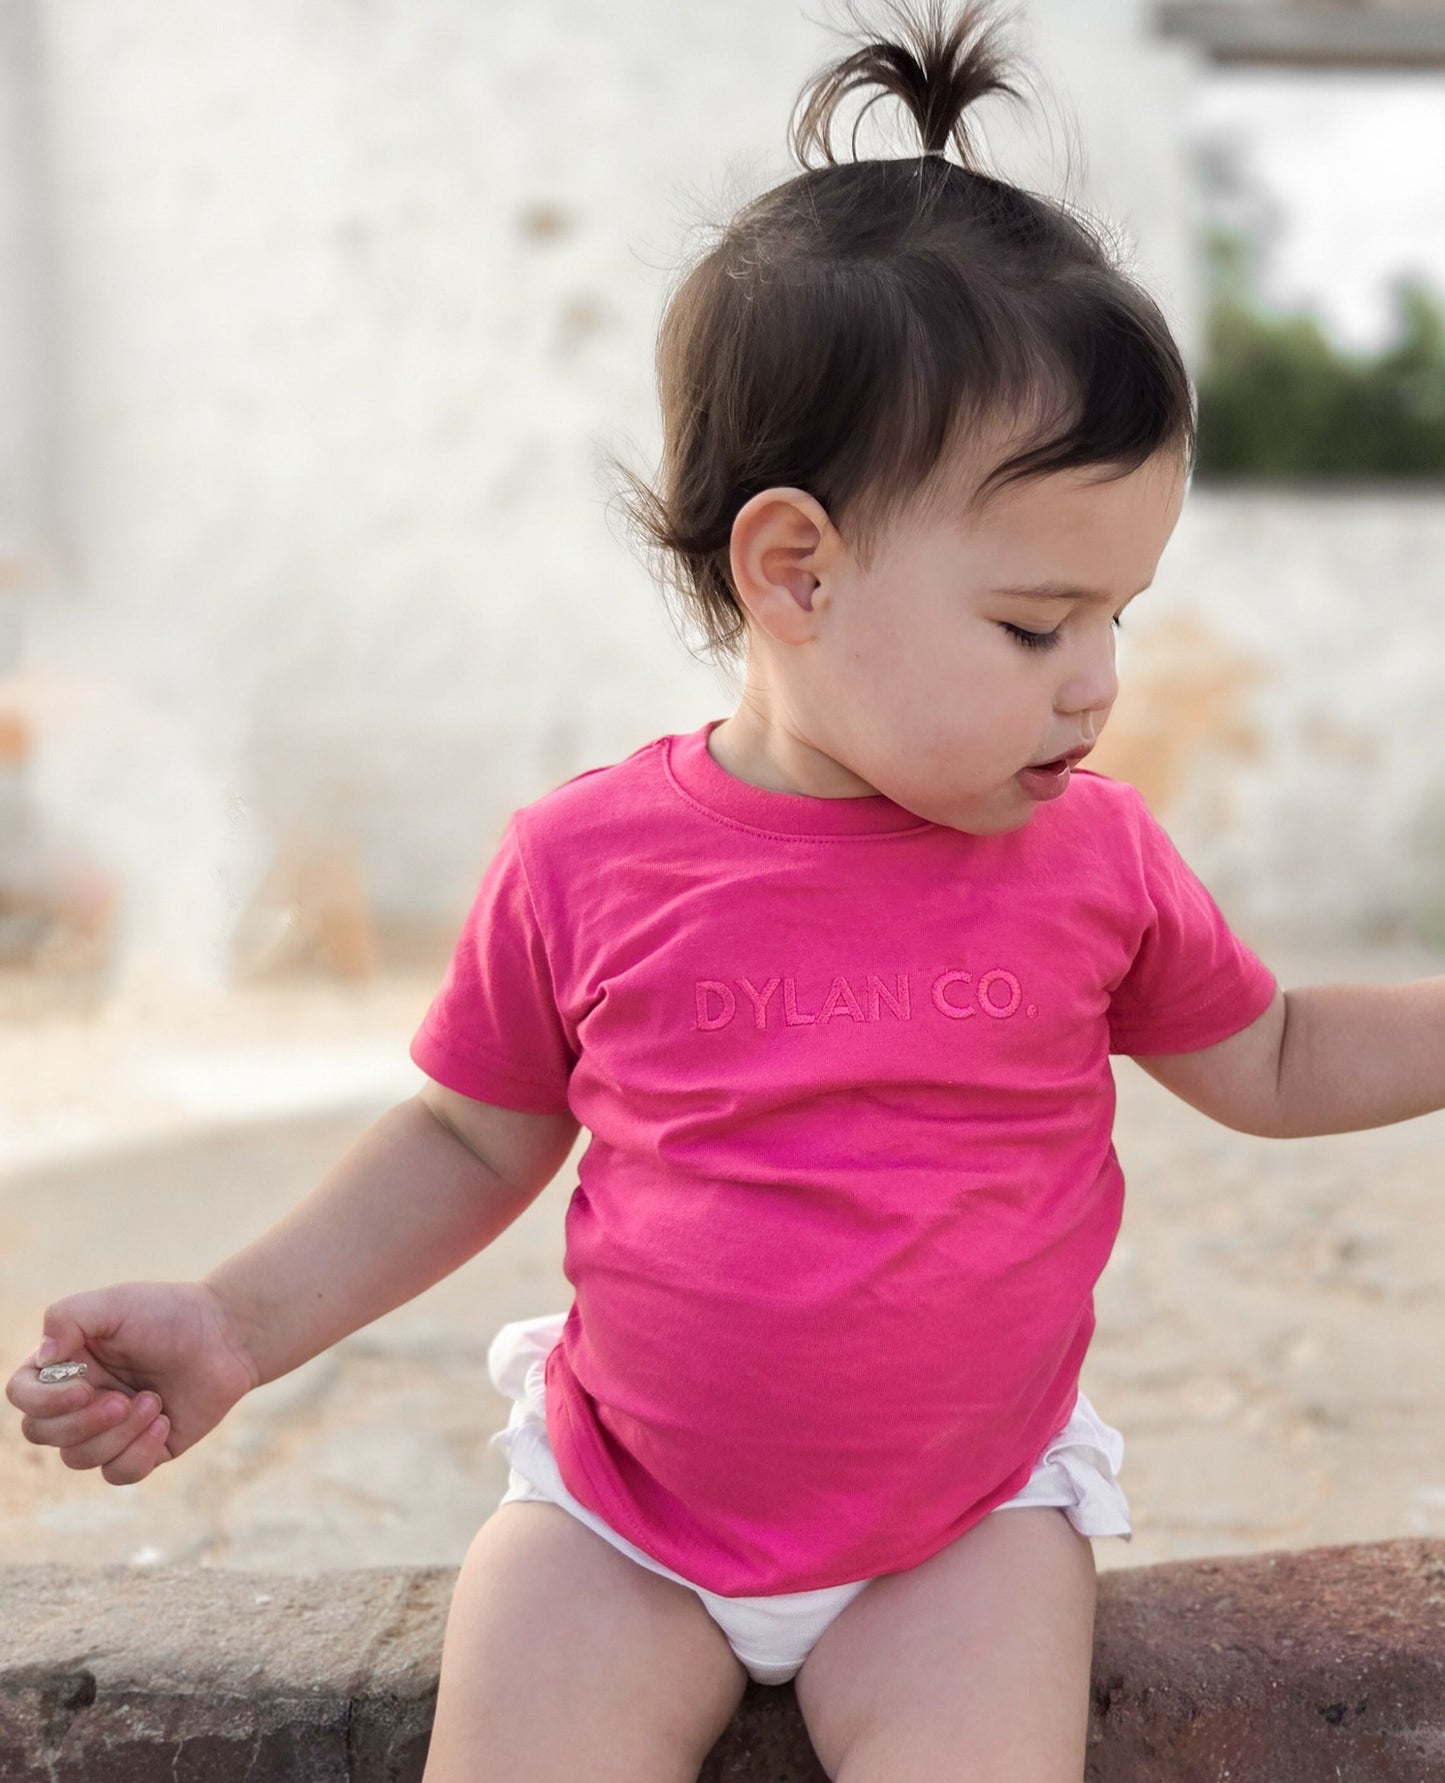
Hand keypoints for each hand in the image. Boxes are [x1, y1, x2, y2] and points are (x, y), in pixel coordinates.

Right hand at [5, 1280, 260, 1484]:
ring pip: (79, 1458)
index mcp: (65, 1365)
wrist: (227, 1336)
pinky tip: (165, 1423)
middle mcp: (79, 1400)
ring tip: (154, 1401)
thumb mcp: (116, 1303)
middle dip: (82, 1422)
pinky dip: (139, 1454)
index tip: (84, 1387)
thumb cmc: (168, 1314)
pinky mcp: (141, 1450)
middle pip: (42, 1434)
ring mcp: (108, 1429)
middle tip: (123, 1399)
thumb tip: (42, 1358)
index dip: (43, 1401)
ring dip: (118, 1433)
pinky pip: (118, 1475)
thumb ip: (68, 1318)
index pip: (22, 1396)